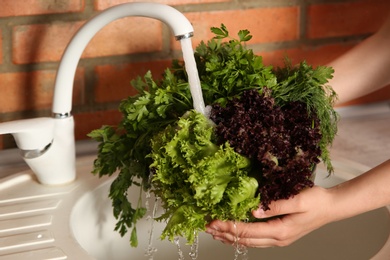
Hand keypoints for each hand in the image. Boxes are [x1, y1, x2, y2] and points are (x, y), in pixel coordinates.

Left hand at [205, 186, 334, 247]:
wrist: (332, 207)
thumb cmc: (317, 201)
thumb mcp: (297, 200)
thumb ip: (275, 206)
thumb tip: (254, 211)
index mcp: (281, 230)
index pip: (248, 231)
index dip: (229, 227)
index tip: (213, 221)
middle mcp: (278, 239)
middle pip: (245, 240)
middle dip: (225, 234)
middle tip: (207, 227)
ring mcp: (279, 239)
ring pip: (249, 242)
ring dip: (231, 237)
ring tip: (214, 232)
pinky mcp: (280, 235)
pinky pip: (256, 240)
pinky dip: (242, 237)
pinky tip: (234, 234)